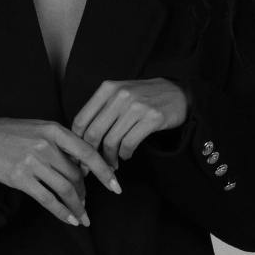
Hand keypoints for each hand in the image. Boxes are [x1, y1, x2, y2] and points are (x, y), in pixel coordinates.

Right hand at [0, 117, 121, 226]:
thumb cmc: (10, 133)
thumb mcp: (39, 129)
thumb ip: (61, 144)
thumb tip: (83, 167)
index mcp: (53, 129)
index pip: (87, 152)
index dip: (104, 171)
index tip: (116, 186)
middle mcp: (46, 144)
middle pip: (76, 175)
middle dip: (84, 193)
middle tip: (86, 203)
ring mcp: (33, 161)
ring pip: (65, 189)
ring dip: (77, 206)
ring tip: (82, 217)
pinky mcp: (21, 177)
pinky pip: (48, 199)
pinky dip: (62, 212)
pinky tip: (69, 219)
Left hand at [71, 78, 190, 168]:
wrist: (178, 92)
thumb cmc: (144, 97)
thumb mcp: (119, 94)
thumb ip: (100, 110)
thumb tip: (80, 138)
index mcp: (107, 88)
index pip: (81, 119)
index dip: (77, 141)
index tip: (78, 155)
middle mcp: (120, 95)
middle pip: (94, 133)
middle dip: (91, 154)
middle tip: (92, 166)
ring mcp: (137, 106)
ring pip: (111, 141)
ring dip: (110, 158)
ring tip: (112, 163)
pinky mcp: (152, 118)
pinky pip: (129, 144)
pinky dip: (125, 154)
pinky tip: (126, 155)